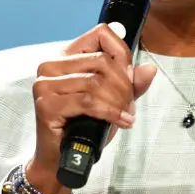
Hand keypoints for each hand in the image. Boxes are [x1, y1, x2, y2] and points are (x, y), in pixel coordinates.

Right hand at [26, 24, 156, 193]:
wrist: (62, 159)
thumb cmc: (83, 128)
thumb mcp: (112, 101)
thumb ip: (130, 85)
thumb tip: (149, 69)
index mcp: (66, 57)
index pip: (101, 33)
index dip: (122, 53)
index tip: (129, 77)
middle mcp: (51, 65)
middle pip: (102, 60)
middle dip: (124, 85)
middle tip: (128, 105)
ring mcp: (45, 84)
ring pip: (96, 82)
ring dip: (118, 102)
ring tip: (124, 116)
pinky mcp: (47, 104)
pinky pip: (89, 102)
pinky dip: (110, 113)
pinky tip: (121, 122)